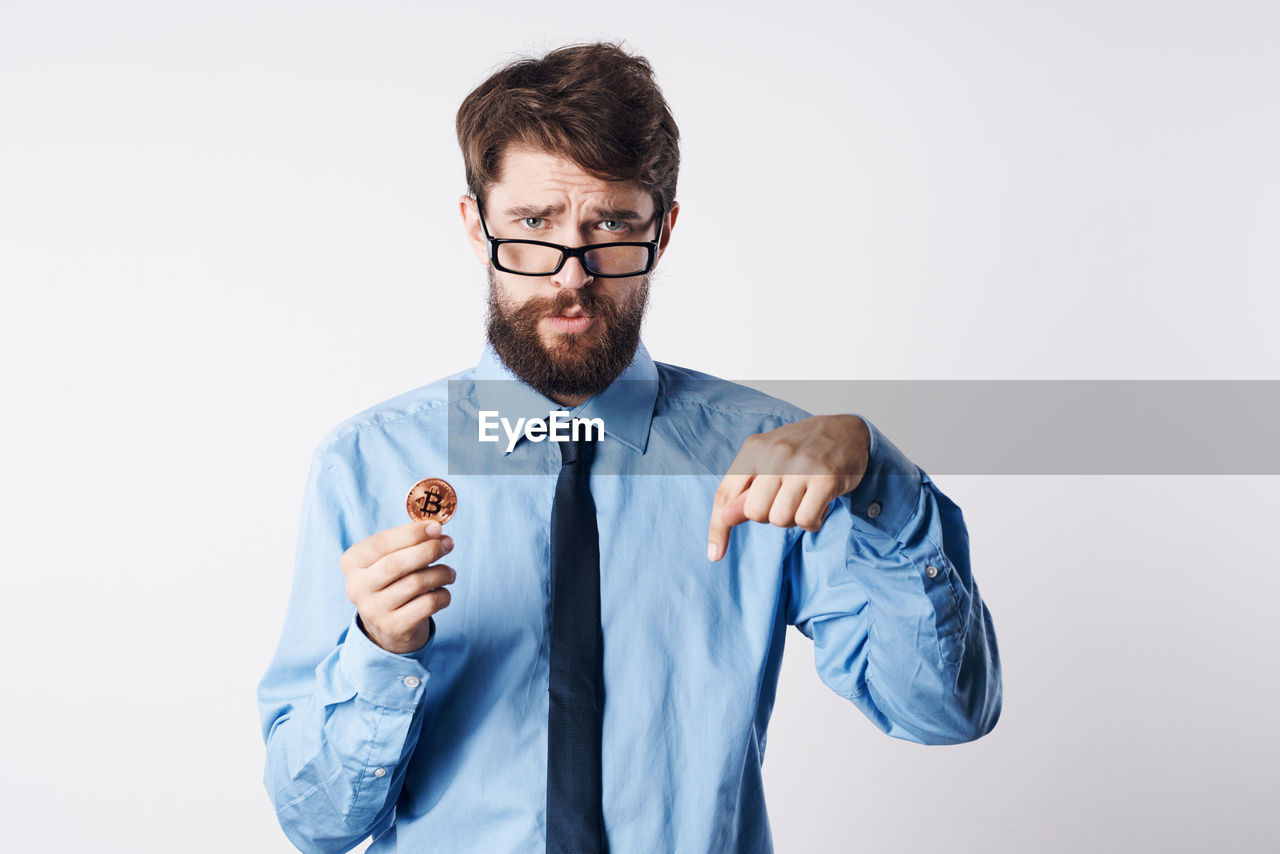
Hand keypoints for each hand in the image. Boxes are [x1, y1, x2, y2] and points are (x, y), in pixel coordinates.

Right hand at [341, 520, 456, 653]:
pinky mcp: (393, 627)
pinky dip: (443, 595)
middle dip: (428, 550)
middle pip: (396, 564)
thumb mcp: (391, 558)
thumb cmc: (393, 581)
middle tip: (448, 544)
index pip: (381, 543)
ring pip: (415, 584)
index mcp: (352, 562)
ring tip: (449, 572)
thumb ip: (408, 541)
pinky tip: (443, 591)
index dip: (412, 533)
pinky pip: (427, 604)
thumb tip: (436, 530)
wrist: (387, 626)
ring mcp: (373, 610)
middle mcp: (356, 587)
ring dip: (441, 573)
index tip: (437, 527)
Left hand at [707, 414, 869, 560]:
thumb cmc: (801, 450)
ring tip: (804, 500)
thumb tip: (726, 518)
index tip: (715, 554)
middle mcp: (775, 455)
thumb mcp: (767, 461)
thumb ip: (746, 489)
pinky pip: (806, 520)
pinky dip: (812, 522)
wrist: (846, 430)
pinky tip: (819, 506)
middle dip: (768, 516)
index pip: (725, 494)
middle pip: (754, 513)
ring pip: (780, 519)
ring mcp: (801, 466)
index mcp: (753, 449)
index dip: (718, 527)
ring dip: (793, 519)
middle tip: (786, 501)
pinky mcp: (826, 478)